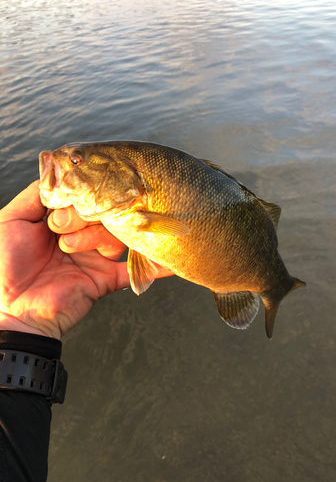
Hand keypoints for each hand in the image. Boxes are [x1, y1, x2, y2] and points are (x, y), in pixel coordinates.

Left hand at [0, 181, 171, 339]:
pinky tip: (172, 258)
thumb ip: (37, 194)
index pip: (83, 197)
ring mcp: (95, 258)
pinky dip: (154, 265)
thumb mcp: (11, 220)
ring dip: (95, 239)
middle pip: (103, 213)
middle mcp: (81, 236)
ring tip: (71, 250)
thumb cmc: (4, 265)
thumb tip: (58, 169)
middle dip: (84, 217)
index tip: (72, 195)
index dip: (78, 194)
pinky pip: (134, 270)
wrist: (12, 312)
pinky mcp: (105, 279)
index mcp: (61, 221)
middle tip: (61, 230)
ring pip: (115, 235)